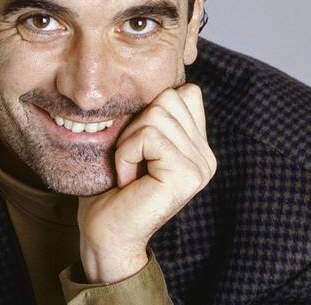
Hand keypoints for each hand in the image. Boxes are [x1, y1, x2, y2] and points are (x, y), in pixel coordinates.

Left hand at [77, 83, 216, 282]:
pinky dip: (127, 153)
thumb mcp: (134, 140)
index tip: (137, 145)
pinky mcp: (187, 175)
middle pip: (169, 97)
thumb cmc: (110, 188)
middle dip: (136, 124)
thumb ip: (153, 115)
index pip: (184, 92)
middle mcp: (206, 156)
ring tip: (129, 171)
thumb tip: (162, 77)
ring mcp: (201, 166)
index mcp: (198, 145)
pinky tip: (129, 179)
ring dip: (129, 141)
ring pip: (156, 114)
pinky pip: (148, 136)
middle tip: (130, 160)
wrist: (104, 234)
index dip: (149, 109)